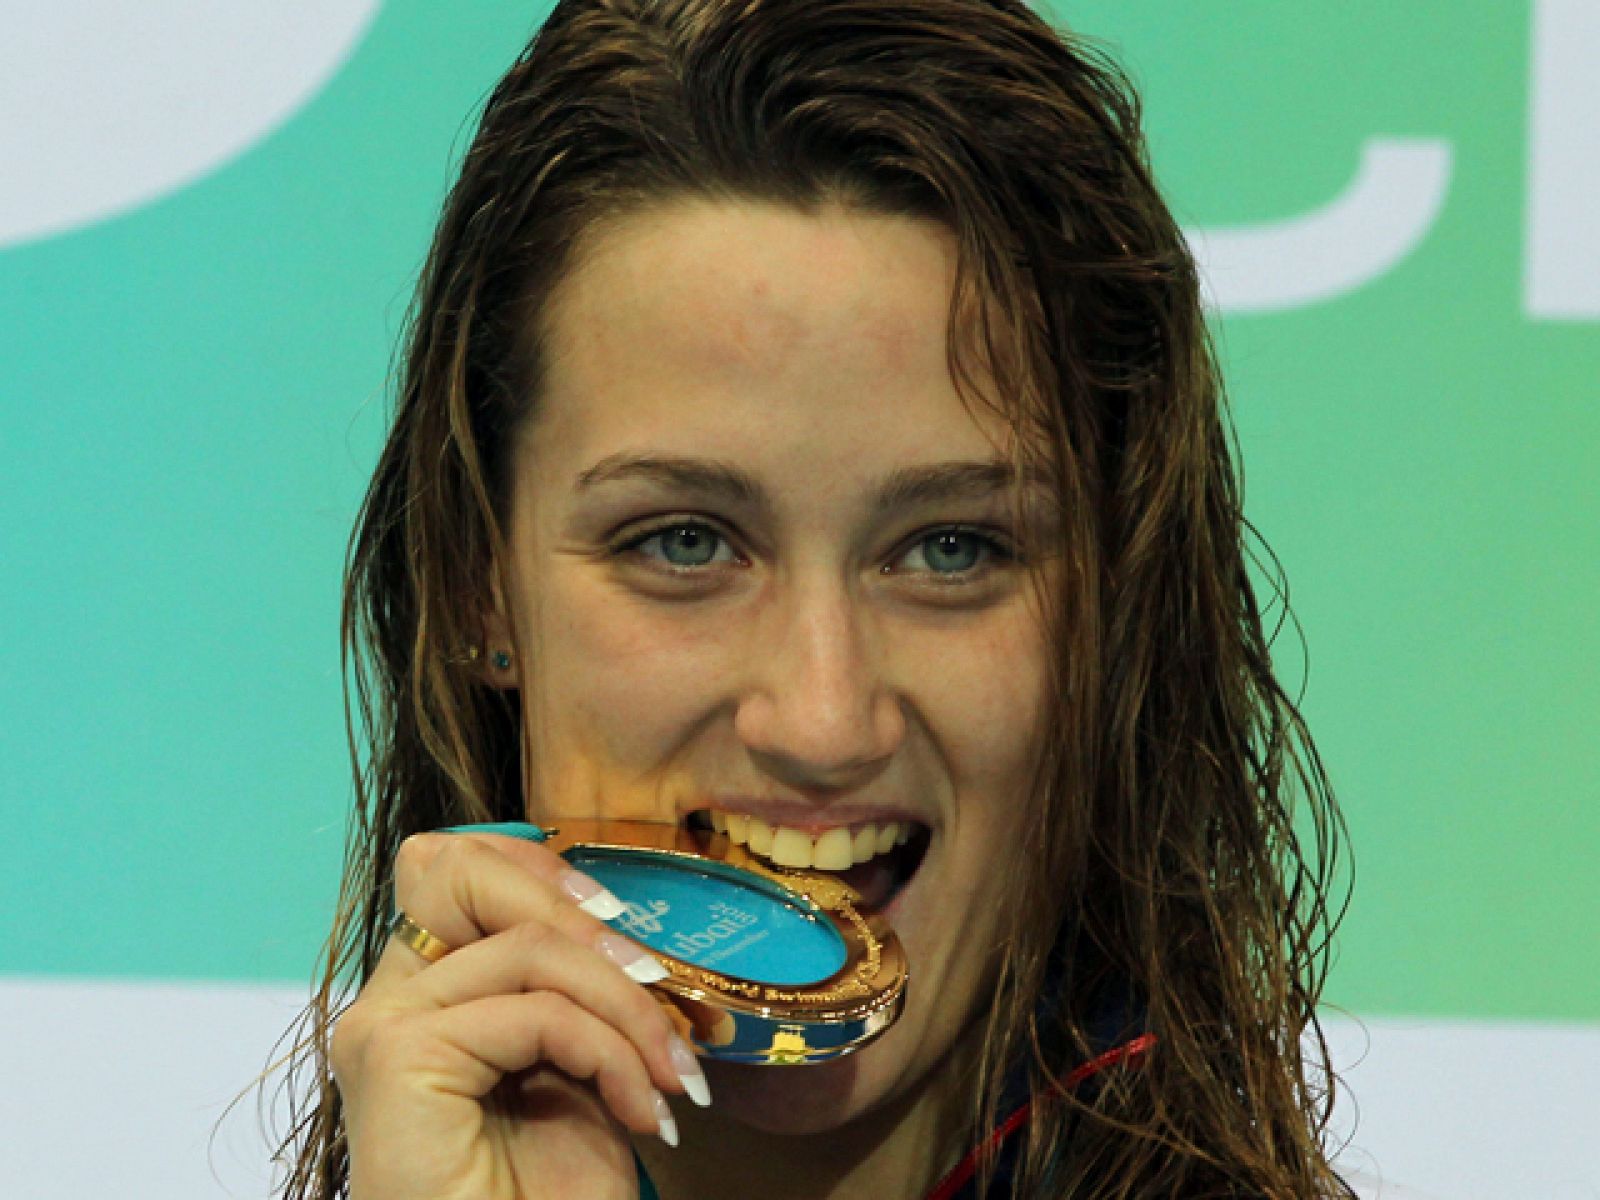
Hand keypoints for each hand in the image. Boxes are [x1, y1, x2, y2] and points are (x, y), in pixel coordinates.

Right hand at [329, 828, 708, 1199]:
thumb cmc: (547, 1194)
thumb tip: (625, 922)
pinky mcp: (397, 1059)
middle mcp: (385, 998)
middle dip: (580, 915)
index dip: (536, 866)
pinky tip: (643, 1113)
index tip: (624, 924)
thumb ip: (572, 985)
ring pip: (529, 946)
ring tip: (672, 1079)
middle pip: (463, 870)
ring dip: (626, 1008)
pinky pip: (535, 1010)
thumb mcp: (576, 1060)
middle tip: (659, 986)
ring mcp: (381, 1026)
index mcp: (421, 990)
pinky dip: (611, 1052)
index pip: (451, 864)